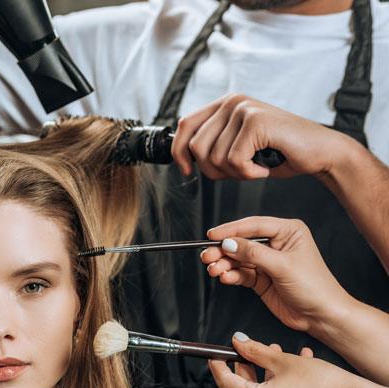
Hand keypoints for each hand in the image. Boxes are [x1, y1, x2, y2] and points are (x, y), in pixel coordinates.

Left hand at [172, 93, 359, 179]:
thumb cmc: (279, 153)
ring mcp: (244, 108)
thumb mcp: (238, 147)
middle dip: (213, 171)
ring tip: (254, 167)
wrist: (320, 153)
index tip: (186, 171)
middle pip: (195, 147)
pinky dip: (248, 174)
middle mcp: (232, 101)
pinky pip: (234, 161)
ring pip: (214, 157)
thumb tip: (182, 158)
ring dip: (234, 173)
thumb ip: (213, 145)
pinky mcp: (255, 121)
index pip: (184, 126)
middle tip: (239, 172)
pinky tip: (264, 167)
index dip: (178, 152)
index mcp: (224, 104)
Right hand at [201, 216, 354, 335]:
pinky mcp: (261, 278)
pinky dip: (231, 275)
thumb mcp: (283, 266)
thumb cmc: (315, 287)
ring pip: (237, 258)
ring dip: (224, 264)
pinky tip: (226, 277)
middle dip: (223, 250)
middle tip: (208, 256)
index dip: (231, 230)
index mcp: (288, 232)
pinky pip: (240, 273)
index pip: (254, 226)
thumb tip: (229, 243)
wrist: (321, 316)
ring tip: (215, 270)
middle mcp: (276, 244)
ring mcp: (267, 262)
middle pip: (241, 242)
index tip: (213, 235)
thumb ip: (253, 253)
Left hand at [209, 332, 355, 387]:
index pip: (227, 384)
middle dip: (248, 367)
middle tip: (252, 350)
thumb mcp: (283, 361)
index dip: (219, 367)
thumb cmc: (321, 382)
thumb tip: (237, 342)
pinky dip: (281, 385)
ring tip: (280, 354)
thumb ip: (254, 351)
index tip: (215, 355)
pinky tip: (296, 366)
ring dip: (268, 373)